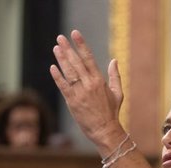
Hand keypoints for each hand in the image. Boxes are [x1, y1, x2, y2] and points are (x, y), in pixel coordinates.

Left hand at [50, 30, 124, 152]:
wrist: (105, 130)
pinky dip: (58, 77)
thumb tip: (114, 60)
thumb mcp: (118, 93)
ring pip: (69, 72)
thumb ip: (115, 76)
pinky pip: (63, 87)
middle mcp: (89, 84)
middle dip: (68, 49)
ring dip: (61, 59)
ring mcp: (80, 93)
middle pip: (76, 62)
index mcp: (100, 80)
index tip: (75, 34)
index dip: (81, 45)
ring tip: (56, 48)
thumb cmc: (112, 113)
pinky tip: (52, 67)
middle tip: (60, 38)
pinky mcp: (73, 102)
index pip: (89, 58)